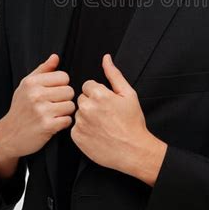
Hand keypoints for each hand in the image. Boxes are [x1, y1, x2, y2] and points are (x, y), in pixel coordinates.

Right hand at [0, 54, 74, 158]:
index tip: (53, 92)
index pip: (64, 76)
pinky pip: (68, 120)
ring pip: (70, 106)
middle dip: (65, 99)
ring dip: (65, 112)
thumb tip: (55, 57)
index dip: (61, 85)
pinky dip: (63, 123)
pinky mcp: (47, 126)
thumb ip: (43, 70)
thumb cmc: (21, 108)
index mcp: (32, 82)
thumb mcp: (27, 85)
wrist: (9, 135)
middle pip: (69, 91)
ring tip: (54, 114)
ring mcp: (41, 111)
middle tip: (54, 105)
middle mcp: (36, 95)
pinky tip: (54, 123)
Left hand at [70, 53, 148, 172]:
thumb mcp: (128, 94)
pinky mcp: (76, 137)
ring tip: (102, 125)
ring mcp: (80, 123)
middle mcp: (87, 108)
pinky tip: (97, 134)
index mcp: (99, 94)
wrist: (133, 150)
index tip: (107, 103)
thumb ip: (114, 74)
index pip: (88, 85)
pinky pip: (75, 127)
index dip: (99, 93)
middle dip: (91, 104)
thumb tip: (106, 58)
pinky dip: (84, 130)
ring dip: (87, 117)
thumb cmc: (133, 122)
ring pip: (78, 113)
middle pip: (82, 98)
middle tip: (105, 115)